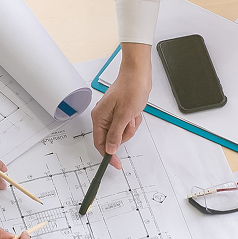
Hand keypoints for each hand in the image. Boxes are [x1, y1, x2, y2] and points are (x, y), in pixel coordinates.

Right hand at [91, 44, 150, 168]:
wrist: (138, 74)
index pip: (100, 143)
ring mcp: (112, 114)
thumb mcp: (124, 115)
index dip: (108, 155)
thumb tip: (110, 149)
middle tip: (129, 122)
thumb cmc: (130, 88)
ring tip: (132, 114)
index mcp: (99, 117)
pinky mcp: (120, 112)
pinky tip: (134, 112)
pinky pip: (126, 125)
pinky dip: (132, 121)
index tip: (116, 163)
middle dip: (124, 134)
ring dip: (130, 127)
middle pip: (112, 139)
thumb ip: (116, 134)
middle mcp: (103, 117)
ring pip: (121, 133)